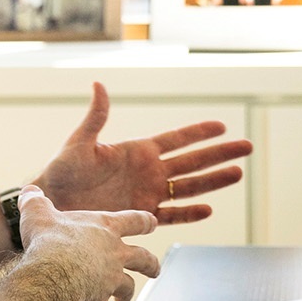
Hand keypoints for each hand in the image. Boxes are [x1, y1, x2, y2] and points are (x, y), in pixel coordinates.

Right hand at [15, 186, 160, 300]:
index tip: (153, 223)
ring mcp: (110, 278)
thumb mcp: (38, 213)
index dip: (145, 221)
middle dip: (151, 264)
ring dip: (126, 296)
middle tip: (155, 270)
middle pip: (143, 258)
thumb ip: (35, 201)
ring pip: (129, 287)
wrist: (51, 271)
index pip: (134, 221)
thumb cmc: (49, 240)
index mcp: (105, 228)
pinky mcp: (100, 299)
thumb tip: (29, 192)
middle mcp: (115, 253)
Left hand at [34, 82, 252, 224]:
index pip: (176, 139)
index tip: (222, 125)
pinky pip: (172, 215)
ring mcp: (147, 195)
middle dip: (220, 154)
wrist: (53, 207)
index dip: (199, 132)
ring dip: (214, 181)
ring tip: (239, 173)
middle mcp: (148, 172)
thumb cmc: (61, 173)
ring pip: (189, 187)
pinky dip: (190, 213)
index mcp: (137, 151)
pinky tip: (208, 209)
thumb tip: (99, 84)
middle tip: (247, 147)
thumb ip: (96, 117)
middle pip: (193, 161)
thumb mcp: (79, 143)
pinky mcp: (141, 216)